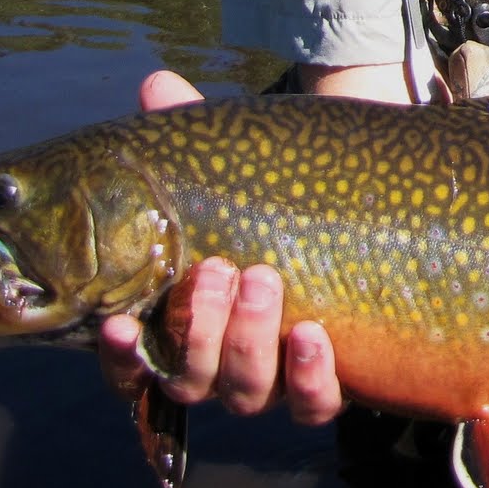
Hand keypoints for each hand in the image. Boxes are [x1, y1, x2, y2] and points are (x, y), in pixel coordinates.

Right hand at [97, 71, 344, 426]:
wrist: (370, 206)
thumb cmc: (277, 189)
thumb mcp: (235, 162)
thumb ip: (192, 131)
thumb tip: (156, 83)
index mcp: (180, 317)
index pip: (131, 359)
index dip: (119, 351)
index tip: (118, 320)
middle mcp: (219, 360)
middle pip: (190, 377)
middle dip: (199, 328)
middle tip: (218, 269)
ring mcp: (274, 376)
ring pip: (245, 392)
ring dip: (249, 340)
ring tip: (265, 277)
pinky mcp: (331, 381)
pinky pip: (314, 405)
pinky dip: (310, 378)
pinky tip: (316, 335)